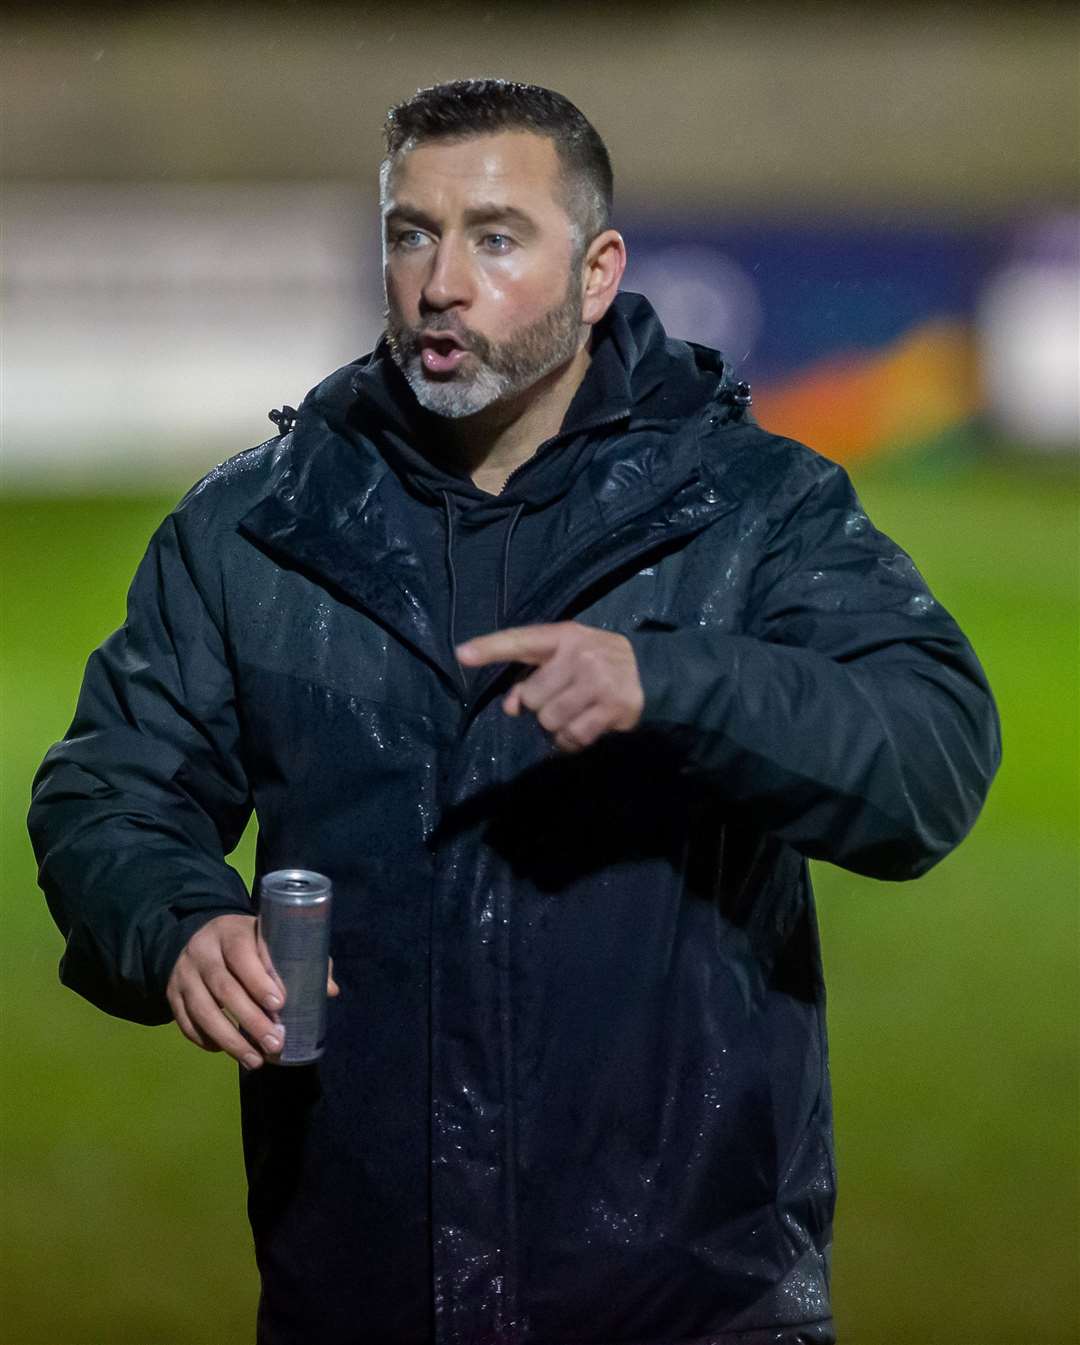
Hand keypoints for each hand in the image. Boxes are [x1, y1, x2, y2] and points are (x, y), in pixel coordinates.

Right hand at [166, 913, 339, 1069]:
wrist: (200, 936)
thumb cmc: (247, 942)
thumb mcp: (269, 939)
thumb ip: (298, 959)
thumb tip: (330, 991)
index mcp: (231, 932)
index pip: (241, 953)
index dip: (259, 980)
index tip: (280, 1005)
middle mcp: (202, 951)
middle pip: (224, 988)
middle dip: (250, 1020)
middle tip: (274, 1043)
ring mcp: (184, 974)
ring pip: (203, 1011)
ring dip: (230, 1040)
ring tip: (255, 1060)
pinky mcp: (172, 995)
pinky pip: (186, 1023)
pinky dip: (206, 1040)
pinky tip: (226, 1051)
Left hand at [456, 621, 643, 752]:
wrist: (651, 671)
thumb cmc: (596, 665)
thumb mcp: (564, 660)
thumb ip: (531, 678)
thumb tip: (511, 707)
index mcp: (564, 636)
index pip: (520, 641)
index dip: (490, 648)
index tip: (462, 654)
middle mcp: (581, 654)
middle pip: (531, 698)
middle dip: (541, 707)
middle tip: (562, 701)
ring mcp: (599, 680)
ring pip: (550, 720)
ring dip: (557, 727)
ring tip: (574, 715)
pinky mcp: (614, 707)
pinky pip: (572, 736)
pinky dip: (572, 741)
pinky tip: (584, 729)